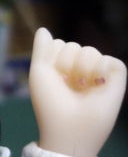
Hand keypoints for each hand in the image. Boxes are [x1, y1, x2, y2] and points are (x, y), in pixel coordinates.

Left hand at [29, 28, 125, 156]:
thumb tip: (44, 29)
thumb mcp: (40, 72)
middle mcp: (80, 68)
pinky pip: (111, 60)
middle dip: (66, 63)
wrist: (69, 128)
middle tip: (68, 85)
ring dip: (82, 68)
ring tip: (82, 87)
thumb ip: (41, 49)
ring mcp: (98, 73)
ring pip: (91, 50)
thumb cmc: (50, 103)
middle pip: (74, 45)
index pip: (59, 44)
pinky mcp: (116, 79)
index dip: (53, 58)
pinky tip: (97, 84)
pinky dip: (102, 70)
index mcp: (61, 67)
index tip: (52, 77)